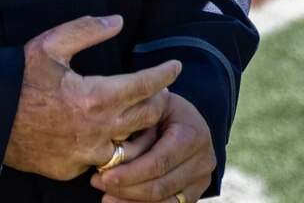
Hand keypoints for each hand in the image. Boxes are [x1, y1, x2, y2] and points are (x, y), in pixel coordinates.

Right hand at [3, 15, 181, 180]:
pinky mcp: (71, 169)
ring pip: (130, 144)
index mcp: (96, 96)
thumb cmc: (18, 79)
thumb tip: (118, 21)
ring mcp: (85, 154)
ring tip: (138, 114)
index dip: (166, 73)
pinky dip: (108, 147)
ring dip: (138, 129)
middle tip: (158, 89)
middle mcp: (97, 129)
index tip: (175, 67)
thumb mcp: (51, 44)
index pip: (147, 85)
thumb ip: (88, 29)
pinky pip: (102, 160)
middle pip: (148, 116)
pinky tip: (106, 134)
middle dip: (158, 100)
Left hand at [91, 91, 214, 202]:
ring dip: (131, 202)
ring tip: (106, 196)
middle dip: (126, 190)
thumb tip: (113, 154)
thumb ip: (138, 128)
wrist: (189, 121)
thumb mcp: (152, 109)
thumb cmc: (164, 111)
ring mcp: (202, 180)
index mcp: (193, 135)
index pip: (158, 163)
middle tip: (99, 184)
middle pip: (159, 187)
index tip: (103, 176)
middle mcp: (203, 161)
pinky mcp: (196, 194)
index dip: (130, 174)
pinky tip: (122, 202)